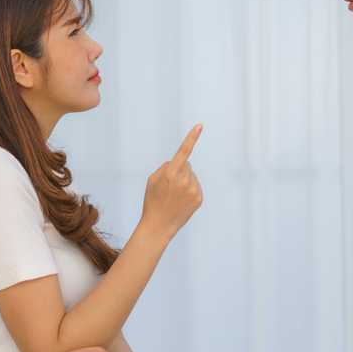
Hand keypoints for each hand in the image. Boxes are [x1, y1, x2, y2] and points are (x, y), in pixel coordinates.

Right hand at [140, 124, 203, 238]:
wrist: (158, 226)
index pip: (183, 151)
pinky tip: (181, 201)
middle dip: (179, 171)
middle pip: (186, 165)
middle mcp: (184, 180)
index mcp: (170, 173)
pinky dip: (189, 190)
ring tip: (174, 196)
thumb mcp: (152, 180)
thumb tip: (182, 163)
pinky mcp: (199, 198)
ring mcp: (193, 190)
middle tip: (168, 187)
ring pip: (191, 176)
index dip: (192, 137)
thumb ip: (166, 167)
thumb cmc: (152, 200)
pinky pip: (195, 186)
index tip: (200, 125)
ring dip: (184, 181)